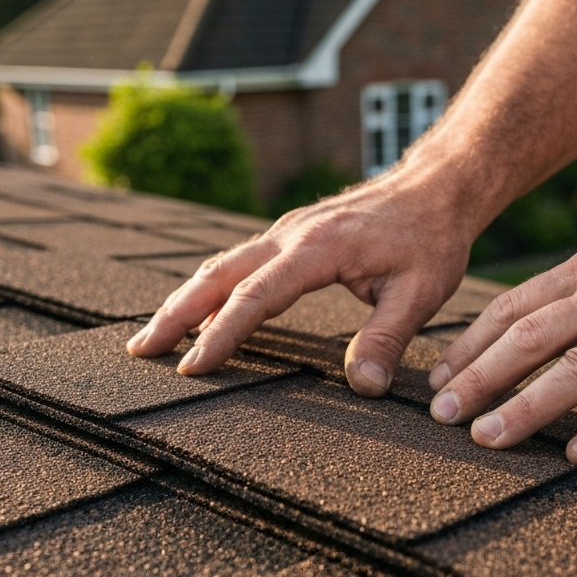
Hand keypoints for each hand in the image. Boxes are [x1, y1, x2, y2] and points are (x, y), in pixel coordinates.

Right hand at [127, 168, 478, 395]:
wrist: (436, 188)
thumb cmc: (431, 239)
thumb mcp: (421, 293)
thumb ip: (387, 339)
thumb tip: (363, 388)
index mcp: (318, 247)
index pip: (256, 295)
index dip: (222, 334)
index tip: (192, 367)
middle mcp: (290, 234)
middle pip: (217, 274)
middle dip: (175, 314)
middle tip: (139, 352)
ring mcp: (285, 232)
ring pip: (220, 266)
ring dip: (183, 301)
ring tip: (151, 339)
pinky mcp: (289, 237)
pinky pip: (238, 264)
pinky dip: (208, 289)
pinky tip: (196, 314)